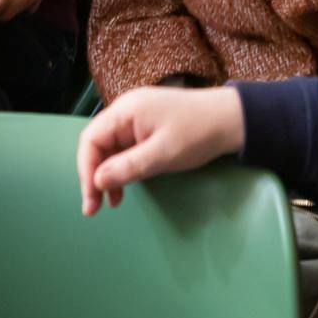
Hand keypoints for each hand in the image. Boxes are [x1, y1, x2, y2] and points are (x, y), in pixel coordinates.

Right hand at [77, 86, 246, 215]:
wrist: (231, 120)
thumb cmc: (198, 133)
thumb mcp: (162, 154)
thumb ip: (128, 167)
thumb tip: (97, 181)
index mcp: (125, 110)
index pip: (91, 139)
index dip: (86, 171)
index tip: (91, 199)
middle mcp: (126, 111)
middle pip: (97, 144)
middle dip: (94, 176)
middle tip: (95, 207)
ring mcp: (137, 118)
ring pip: (110, 149)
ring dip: (108, 175)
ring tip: (112, 202)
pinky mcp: (147, 127)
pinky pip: (125, 149)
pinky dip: (122, 169)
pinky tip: (125, 187)